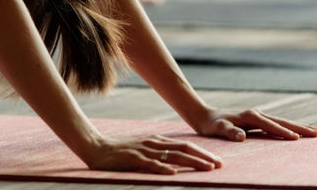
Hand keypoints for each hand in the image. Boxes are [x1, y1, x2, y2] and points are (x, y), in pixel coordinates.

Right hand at [86, 134, 222, 174]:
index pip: (185, 146)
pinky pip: (151, 165)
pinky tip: (173, 175)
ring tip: (206, 169)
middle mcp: (154, 143)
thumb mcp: (143, 150)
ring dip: (191, 162)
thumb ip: (158, 153)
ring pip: (173, 156)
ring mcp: (144, 150)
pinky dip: (163, 169)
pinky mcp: (133, 159)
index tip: (217, 161)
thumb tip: (176, 163)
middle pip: (184, 149)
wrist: (96, 147)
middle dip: (203, 157)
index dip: (202, 153)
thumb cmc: (120, 152)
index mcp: (157, 141)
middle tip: (219, 165)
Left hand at [193, 108, 316, 141]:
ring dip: (299, 127)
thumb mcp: (216, 129)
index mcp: (249, 116)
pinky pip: (277, 125)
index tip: (297, 139)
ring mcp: (258, 117)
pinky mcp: (257, 121)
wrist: (204, 115)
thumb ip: (228, 132)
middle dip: (300, 127)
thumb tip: (242, 136)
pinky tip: (297, 133)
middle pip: (282, 121)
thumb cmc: (210, 124)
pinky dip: (289, 128)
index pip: (270, 125)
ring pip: (282, 122)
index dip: (283, 132)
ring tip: (316, 132)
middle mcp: (256, 114)